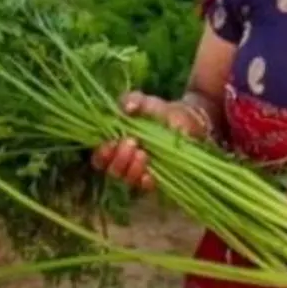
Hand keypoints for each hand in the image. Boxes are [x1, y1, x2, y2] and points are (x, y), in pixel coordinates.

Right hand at [91, 90, 211, 191]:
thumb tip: (128, 108)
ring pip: (129, 180)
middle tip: (131, 142)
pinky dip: (146, 182)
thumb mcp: (144, 102)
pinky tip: (149, 175)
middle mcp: (126, 162)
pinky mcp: (159, 178)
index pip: (101, 159)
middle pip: (113, 171)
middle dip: (119, 159)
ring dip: (132, 169)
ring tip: (142, 153)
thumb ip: (132, 100)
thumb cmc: (158, 112)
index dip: (103, 155)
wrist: (185, 120)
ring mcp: (142, 172)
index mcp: (116, 146)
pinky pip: (148, 188)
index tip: (113, 142)